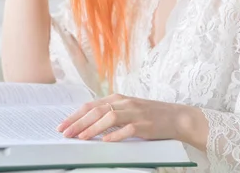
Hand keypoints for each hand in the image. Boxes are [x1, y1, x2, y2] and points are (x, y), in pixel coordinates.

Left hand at [56, 94, 203, 145]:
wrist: (177, 117)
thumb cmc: (150, 116)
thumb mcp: (127, 110)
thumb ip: (110, 113)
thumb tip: (87, 124)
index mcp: (117, 98)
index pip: (90, 106)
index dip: (74, 115)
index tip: (62, 125)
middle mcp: (124, 102)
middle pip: (96, 111)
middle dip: (77, 122)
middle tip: (64, 133)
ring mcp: (135, 112)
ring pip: (109, 117)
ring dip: (92, 128)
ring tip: (80, 137)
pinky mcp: (145, 124)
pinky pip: (127, 129)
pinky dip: (115, 135)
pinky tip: (105, 141)